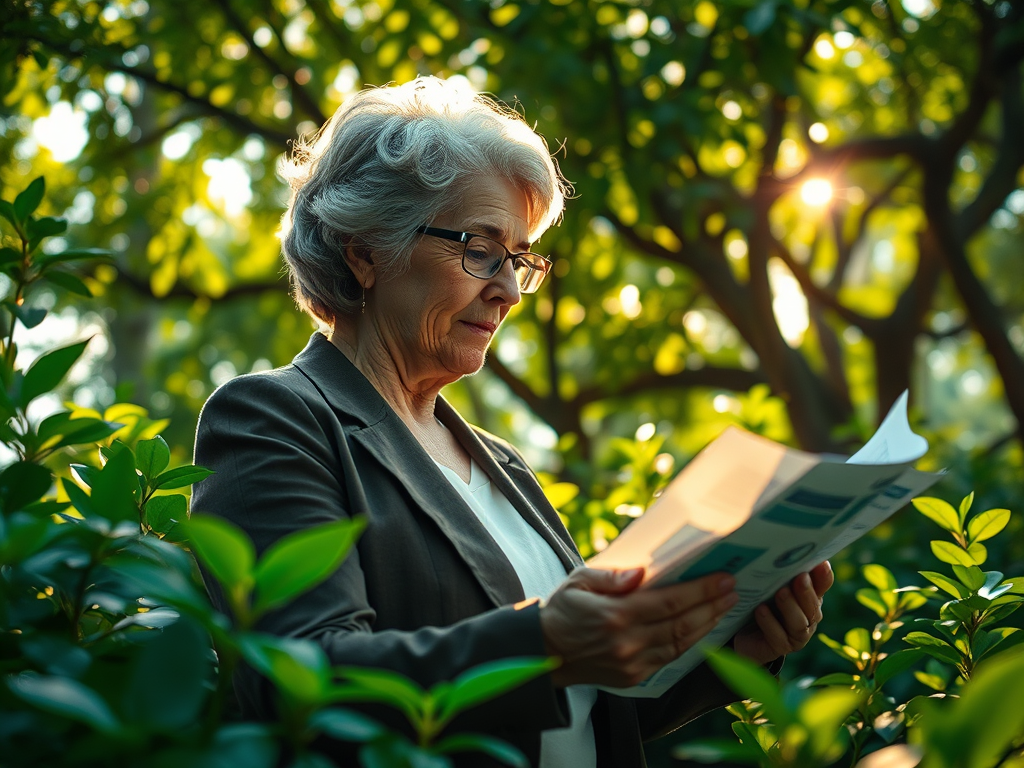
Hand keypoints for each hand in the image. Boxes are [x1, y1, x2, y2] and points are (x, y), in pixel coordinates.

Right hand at [539, 567, 737, 687]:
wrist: (545, 652)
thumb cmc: (563, 609)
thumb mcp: (579, 581)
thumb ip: (611, 576)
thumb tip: (641, 573)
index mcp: (616, 615)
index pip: (670, 601)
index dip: (700, 590)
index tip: (723, 578)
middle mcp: (628, 642)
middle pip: (682, 623)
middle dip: (712, 605)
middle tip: (733, 589)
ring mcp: (633, 663)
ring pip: (681, 644)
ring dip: (708, 624)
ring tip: (726, 607)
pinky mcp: (634, 677)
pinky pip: (670, 658)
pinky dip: (691, 644)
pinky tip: (702, 629)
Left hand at [733, 560, 833, 664]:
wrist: (744, 634)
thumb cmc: (759, 601)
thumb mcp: (767, 583)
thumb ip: (776, 569)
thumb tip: (771, 543)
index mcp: (809, 596)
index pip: (822, 585)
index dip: (824, 576)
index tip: (821, 563)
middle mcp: (808, 616)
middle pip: (813, 606)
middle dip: (807, 591)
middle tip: (800, 577)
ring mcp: (796, 634)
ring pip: (799, 623)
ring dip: (790, 607)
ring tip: (780, 592)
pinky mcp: (780, 647)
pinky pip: (778, 637)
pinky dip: (770, 623)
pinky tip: (761, 610)